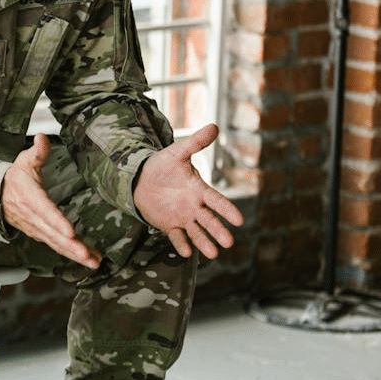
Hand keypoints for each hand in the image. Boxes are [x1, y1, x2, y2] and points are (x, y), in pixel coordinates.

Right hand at [2, 133, 100, 268]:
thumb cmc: (15, 178)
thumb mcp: (24, 161)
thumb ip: (37, 151)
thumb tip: (42, 137)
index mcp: (29, 197)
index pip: (44, 210)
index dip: (56, 221)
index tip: (70, 231)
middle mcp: (32, 216)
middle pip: (52, 233)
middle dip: (70, 246)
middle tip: (87, 255)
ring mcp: (36, 228)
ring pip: (55, 243)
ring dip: (74, 254)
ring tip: (93, 261)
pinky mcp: (40, 234)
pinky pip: (56, 246)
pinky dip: (71, 254)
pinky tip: (88, 258)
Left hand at [133, 123, 243, 258]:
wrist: (141, 178)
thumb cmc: (162, 165)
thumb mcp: (177, 153)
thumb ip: (194, 143)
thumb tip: (214, 126)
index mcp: (198, 189)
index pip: (215, 200)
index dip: (226, 209)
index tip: (239, 220)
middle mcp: (194, 206)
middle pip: (209, 220)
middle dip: (218, 231)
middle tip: (228, 242)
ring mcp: (182, 217)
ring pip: (196, 231)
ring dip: (204, 242)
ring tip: (214, 253)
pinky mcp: (169, 225)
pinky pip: (176, 236)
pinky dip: (180, 244)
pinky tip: (185, 252)